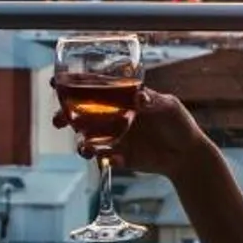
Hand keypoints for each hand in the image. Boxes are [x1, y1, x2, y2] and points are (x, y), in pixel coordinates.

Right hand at [50, 83, 211, 181]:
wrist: (187, 155)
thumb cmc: (179, 123)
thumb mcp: (169, 107)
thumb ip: (154, 101)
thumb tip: (139, 97)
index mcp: (122, 98)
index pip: (94, 88)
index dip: (73, 85)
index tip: (55, 83)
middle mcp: (113, 116)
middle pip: (80, 114)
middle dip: (64, 116)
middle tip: (58, 120)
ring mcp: (114, 138)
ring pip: (87, 139)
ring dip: (81, 144)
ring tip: (85, 149)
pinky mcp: (119, 157)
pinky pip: (105, 159)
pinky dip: (105, 159)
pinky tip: (112, 160)